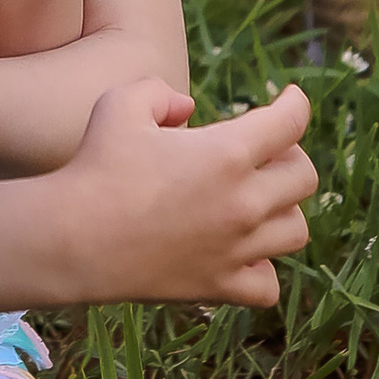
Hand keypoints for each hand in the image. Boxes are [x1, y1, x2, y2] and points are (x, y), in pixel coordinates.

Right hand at [61, 77, 316, 306]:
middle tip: (265, 152)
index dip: (295, 104)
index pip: (290, 123)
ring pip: (296, 230)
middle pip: (304, 177)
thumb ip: (161, 92)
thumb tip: (186, 109)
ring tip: (256, 200)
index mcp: (227, 153)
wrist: (74, 238)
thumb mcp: (122, 103)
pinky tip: (241, 253)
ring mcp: (235, 249)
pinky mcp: (218, 285)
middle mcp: (243, 202)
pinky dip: (263, 268)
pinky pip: (267, 285)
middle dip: (290, 156)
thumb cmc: (96, 166)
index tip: (288, 99)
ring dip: (283, 210)